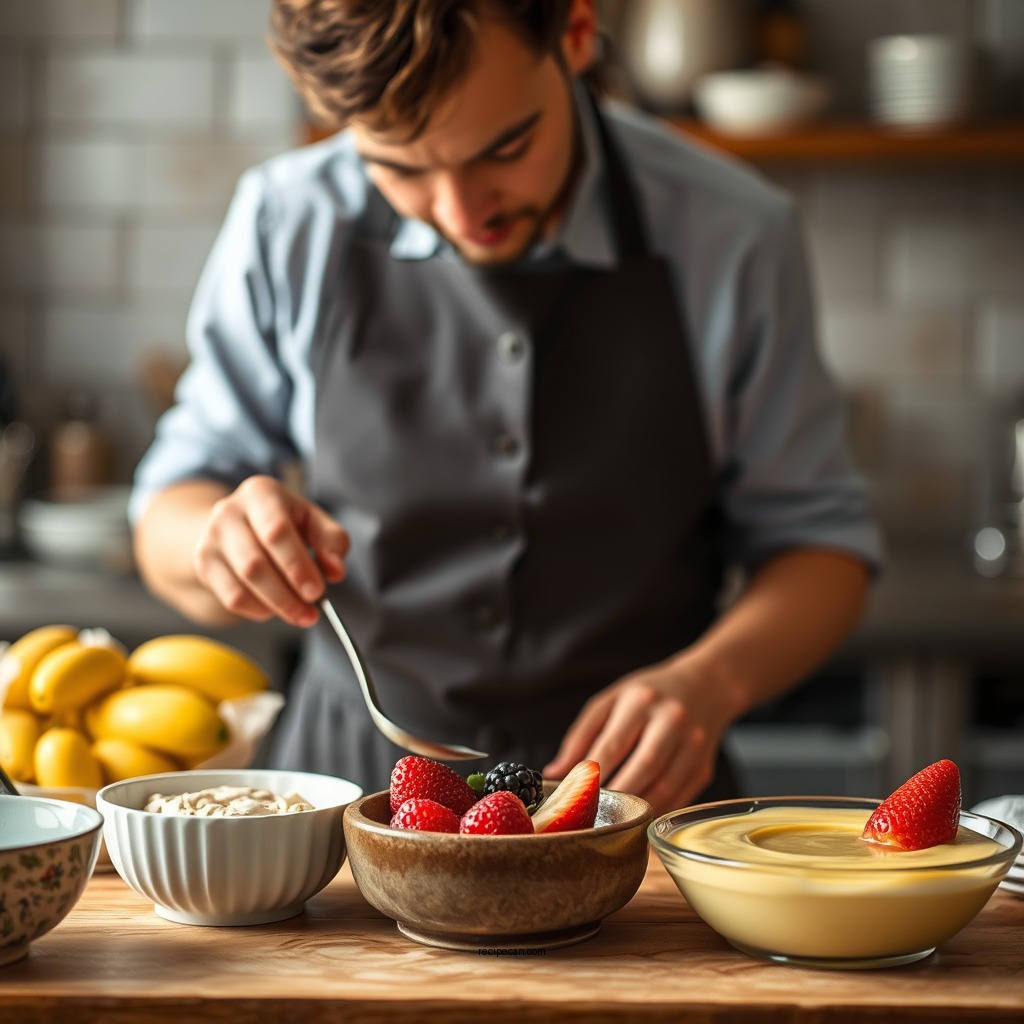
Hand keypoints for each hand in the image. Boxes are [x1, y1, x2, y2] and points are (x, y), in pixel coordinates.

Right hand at [192, 475, 348, 627]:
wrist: (236, 521)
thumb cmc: (282, 520)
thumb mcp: (312, 519)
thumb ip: (332, 541)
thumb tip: (336, 571)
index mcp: (261, 493)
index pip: (276, 532)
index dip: (296, 566)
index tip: (316, 592)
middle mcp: (229, 512)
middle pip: (255, 563)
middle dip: (286, 594)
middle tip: (311, 611)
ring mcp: (211, 538)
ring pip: (243, 583)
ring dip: (276, 606)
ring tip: (300, 614)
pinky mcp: (204, 563)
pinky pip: (231, 597)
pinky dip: (258, 610)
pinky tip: (275, 609)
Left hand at [543, 656, 733, 815]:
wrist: (706, 686)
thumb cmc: (648, 695)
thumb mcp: (611, 700)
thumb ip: (581, 735)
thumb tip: (554, 773)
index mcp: (641, 700)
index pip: (613, 744)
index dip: (591, 774)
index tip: (571, 795)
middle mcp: (672, 720)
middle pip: (643, 766)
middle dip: (615, 794)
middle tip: (590, 815)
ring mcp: (694, 745)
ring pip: (664, 788)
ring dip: (635, 810)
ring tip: (610, 820)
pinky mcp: (704, 767)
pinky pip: (678, 799)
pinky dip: (654, 812)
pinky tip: (635, 820)